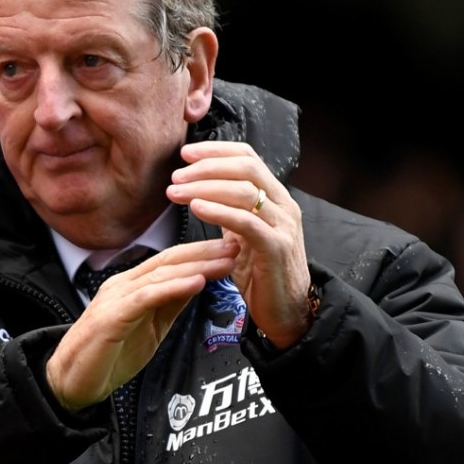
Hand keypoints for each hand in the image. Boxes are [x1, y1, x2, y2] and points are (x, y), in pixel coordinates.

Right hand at [46, 239, 237, 410]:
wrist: (71, 382)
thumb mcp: (150, 327)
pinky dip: (173, 288)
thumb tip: (197, 284)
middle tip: (237, 243)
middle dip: (205, 252)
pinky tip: (197, 282)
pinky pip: (146, 297)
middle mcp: (123, 285)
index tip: (232, 248)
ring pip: (161, 275)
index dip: (202, 253)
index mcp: (132, 285)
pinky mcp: (111, 317)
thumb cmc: (107, 356)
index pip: (171, 262)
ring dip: (197, 266)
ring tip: (225, 260)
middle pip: (169, 261)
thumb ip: (170, 304)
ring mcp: (116, 298)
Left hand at [166, 141, 312, 348]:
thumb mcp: (243, 234)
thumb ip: (230, 210)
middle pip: (246, 167)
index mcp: (275, 197)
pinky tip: (196, 208)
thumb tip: (201, 188)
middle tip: (176, 175)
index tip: (186, 153)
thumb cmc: (262, 274)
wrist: (287, 313)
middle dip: (207, 166)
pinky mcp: (276, 248)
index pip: (248, 157)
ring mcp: (283, 226)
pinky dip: (218, 211)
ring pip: (244, 191)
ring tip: (176, 192)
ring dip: (205, 187)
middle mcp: (283, 206)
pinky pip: (246, 222)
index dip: (216, 150)